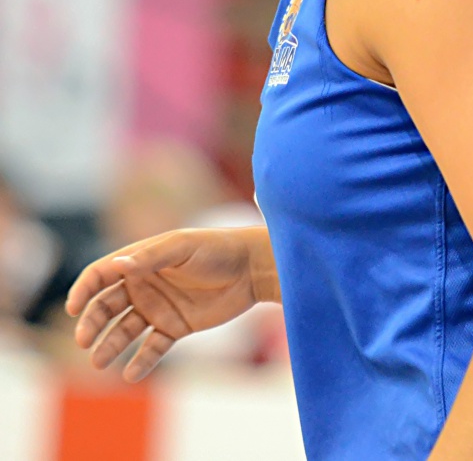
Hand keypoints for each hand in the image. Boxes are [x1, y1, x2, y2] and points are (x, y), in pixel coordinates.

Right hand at [66, 226, 274, 381]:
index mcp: (140, 261)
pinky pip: (152, 347)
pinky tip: (132, 373)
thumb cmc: (218, 249)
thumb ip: (150, 257)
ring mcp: (159, 307)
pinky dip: (141, 361)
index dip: (83, 290)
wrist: (253, 268)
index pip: (100, 275)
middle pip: (105, 306)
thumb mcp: (183, 247)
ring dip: (109, 345)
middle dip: (91, 323)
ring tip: (100, 361)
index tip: (73, 308)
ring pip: (124, 330)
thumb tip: (115, 266)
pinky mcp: (176, 326)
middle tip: (84, 340)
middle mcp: (144, 285)